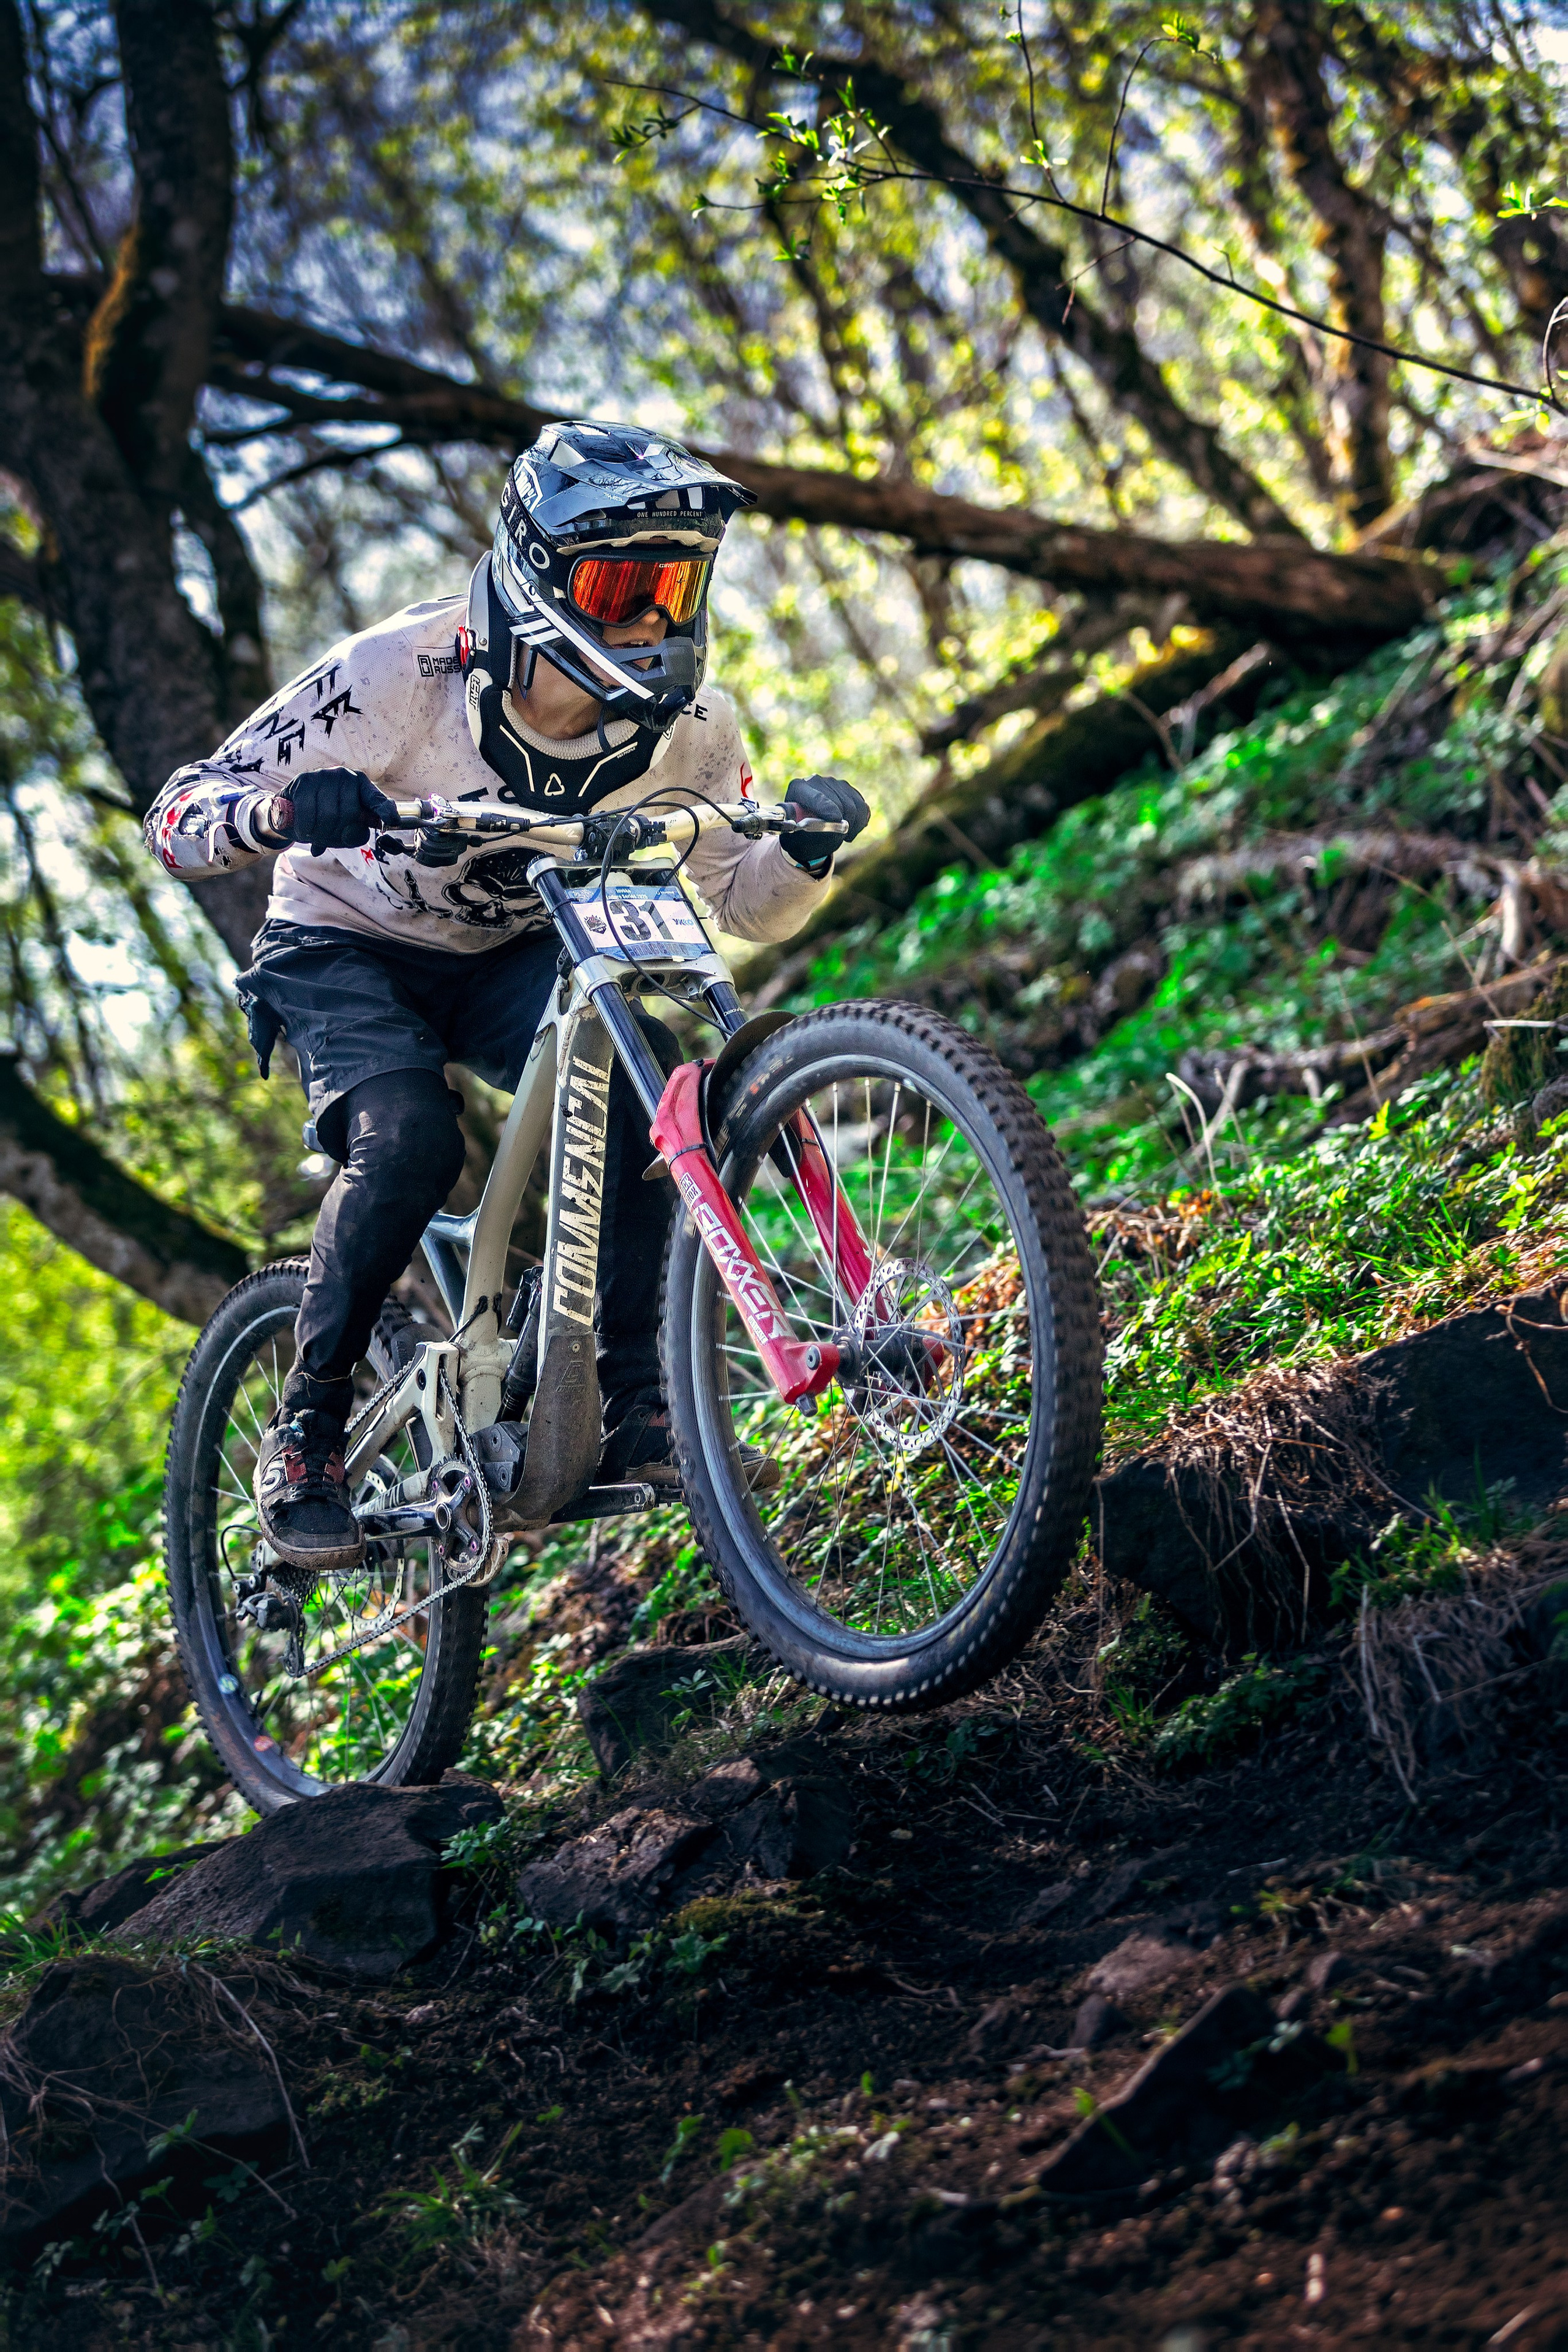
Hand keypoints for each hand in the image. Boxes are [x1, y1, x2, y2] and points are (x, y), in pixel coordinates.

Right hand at [282, 769, 398, 855]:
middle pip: (349, 815)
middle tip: (326, 836)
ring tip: (314, 832)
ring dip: (319, 834)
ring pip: (328, 817)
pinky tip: (303, 829)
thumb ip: (355, 834)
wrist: (291, 807)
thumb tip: (352, 835)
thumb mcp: (344, 827)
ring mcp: (325, 775)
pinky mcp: (304, 780)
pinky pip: (308, 816)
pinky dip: (305, 830)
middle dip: (336, 834)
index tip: (393, 821)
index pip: (376, 800)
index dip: (385, 810)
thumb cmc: (324, 817)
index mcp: (362, 786)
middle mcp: (346, 776)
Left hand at [779, 775, 869, 873]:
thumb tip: (833, 823)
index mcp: (798, 789)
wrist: (807, 831)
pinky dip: (860, 822)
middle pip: (838, 803)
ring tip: (842, 836)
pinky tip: (850, 829)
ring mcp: (834, 783)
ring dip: (851, 826)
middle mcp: (817, 781)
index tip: (835, 819)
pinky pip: (862, 807)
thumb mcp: (800, 839)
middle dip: (840, 823)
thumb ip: (812, 831)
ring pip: (853, 806)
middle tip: (838, 838)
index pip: (816, 797)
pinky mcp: (849, 789)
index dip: (826, 807)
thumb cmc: (800, 837)